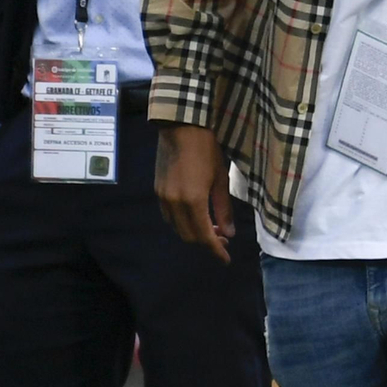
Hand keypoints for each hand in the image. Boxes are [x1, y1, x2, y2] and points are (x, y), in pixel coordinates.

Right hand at [155, 124, 234, 264]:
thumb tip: (228, 233)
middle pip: (189, 236)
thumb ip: (223, 208)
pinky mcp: (158, 191)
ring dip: (194, 233)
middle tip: (223, 239)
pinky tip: (195, 216)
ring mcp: (163, 198)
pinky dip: (182, 222)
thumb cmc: (207, 149)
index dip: (216, 250)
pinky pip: (169, 217)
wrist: (181, 128)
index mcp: (193, 201)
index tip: (226, 259)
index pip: (204, 236)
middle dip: (207, 242)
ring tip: (211, 227)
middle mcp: (174, 204)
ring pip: (177, 228)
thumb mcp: (220, 179)